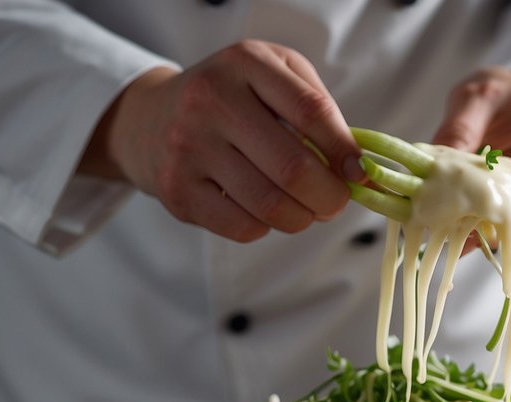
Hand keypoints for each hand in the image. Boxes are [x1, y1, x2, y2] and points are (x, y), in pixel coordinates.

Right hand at [82, 40, 364, 241]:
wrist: (150, 119)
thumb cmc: (230, 99)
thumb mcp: (273, 75)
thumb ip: (318, 107)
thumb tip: (356, 166)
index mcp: (246, 63)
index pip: (312, 112)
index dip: (345, 151)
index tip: (359, 173)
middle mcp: (212, 100)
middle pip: (294, 169)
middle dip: (329, 196)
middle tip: (335, 202)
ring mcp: (189, 146)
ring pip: (270, 206)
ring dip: (302, 218)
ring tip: (305, 210)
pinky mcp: (178, 189)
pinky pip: (243, 228)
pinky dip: (266, 227)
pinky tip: (263, 211)